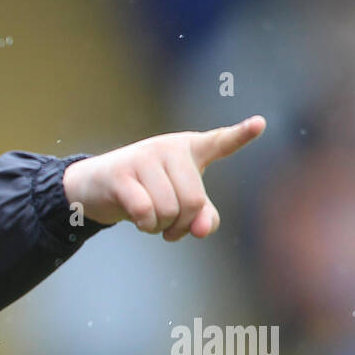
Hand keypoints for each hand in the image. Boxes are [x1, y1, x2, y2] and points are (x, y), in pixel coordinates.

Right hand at [62, 115, 265, 240]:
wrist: (94, 188)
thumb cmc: (144, 193)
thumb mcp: (179, 205)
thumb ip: (203, 218)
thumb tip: (202, 230)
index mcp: (189, 149)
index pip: (220, 142)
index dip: (241, 135)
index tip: (260, 124)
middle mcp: (169, 147)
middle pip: (194, 201)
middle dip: (183, 224)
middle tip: (170, 228)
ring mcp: (145, 158)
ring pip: (170, 209)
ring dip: (161, 227)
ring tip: (152, 221)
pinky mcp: (122, 174)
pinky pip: (145, 211)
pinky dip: (145, 225)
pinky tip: (140, 222)